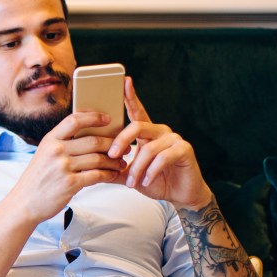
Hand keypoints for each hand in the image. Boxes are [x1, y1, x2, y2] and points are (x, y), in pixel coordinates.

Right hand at [11, 111, 127, 222]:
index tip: (108, 118)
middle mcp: (56, 150)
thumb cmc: (37, 179)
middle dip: (113, 144)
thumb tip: (90, 136)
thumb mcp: (44, 154)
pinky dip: (108, 175)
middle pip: (93, 141)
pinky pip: (97, 175)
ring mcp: (63, 167)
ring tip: (121, 163)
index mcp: (50, 139)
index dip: (94, 117)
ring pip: (98, 159)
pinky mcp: (70, 184)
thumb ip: (62, 144)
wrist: (25, 203)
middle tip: (124, 147)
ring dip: (114, 161)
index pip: (75, 120)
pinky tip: (112, 175)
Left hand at [106, 77, 211, 210]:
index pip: (137, 111)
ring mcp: (174, 138)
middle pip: (137, 126)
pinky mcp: (184, 149)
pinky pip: (163, 157)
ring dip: (137, 167)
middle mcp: (161, 131)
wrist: (179, 195)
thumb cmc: (155, 182)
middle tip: (112, 156)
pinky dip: (152, 171)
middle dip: (121, 141)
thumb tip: (92, 167)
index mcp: (147, 132)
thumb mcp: (130, 175)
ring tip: (131, 182)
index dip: (131, 96)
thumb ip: (114, 168)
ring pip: (148, 148)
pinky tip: (147, 180)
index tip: (124, 82)